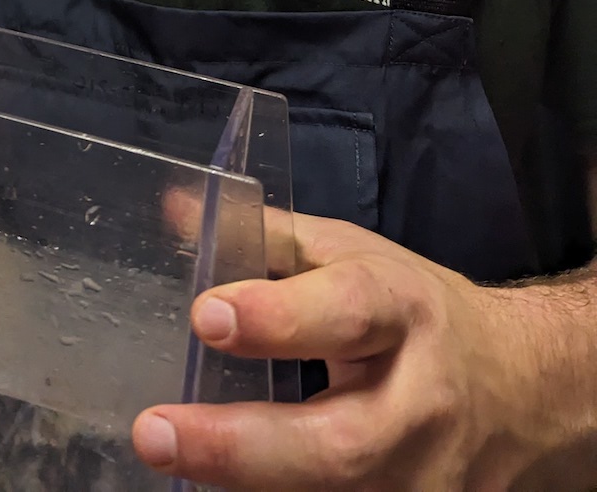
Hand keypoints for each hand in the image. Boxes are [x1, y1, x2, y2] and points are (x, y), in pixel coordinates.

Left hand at [131, 214, 556, 491]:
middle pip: (336, 444)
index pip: (344, 314)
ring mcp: (419, 483)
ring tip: (172, 464)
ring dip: (249, 486)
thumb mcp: (352, 255)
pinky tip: (219, 490)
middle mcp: (417, 407)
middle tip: (155, 432)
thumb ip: (266, 238)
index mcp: (403, 313)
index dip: (277, 319)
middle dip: (240, 445)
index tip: (206, 315)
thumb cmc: (415, 314)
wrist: (520, 392)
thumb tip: (181, 211)